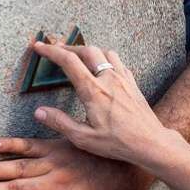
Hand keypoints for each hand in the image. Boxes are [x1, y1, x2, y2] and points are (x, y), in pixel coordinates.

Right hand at [29, 41, 180, 168]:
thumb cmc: (118, 143)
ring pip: (105, 52)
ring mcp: (123, 78)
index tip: (39, 46)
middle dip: (68, 47)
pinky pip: (118, 62)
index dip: (51, 51)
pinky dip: (105, 59)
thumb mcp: (84, 138)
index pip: (69, 61)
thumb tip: (39, 111)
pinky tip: (102, 68)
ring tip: (78, 56)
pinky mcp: (132, 83)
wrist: (150, 142)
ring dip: (89, 50)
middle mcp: (109, 79)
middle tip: (55, 49)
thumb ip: (60, 123)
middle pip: (87, 50)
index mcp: (93, 90)